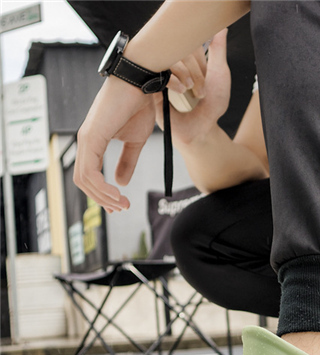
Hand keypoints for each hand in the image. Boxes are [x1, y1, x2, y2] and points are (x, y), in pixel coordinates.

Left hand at [74, 76, 155, 211]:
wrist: (140, 82)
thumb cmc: (138, 105)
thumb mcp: (136, 140)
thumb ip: (128, 161)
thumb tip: (120, 182)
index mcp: (93, 142)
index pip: (88, 175)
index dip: (102, 194)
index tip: (120, 204)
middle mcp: (85, 141)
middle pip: (83, 182)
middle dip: (103, 200)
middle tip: (122, 209)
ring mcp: (86, 139)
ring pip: (84, 180)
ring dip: (104, 197)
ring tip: (123, 203)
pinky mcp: (91, 137)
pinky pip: (90, 171)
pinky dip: (102, 187)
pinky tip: (117, 192)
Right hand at [155, 29, 230, 147]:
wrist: (201, 129)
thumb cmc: (212, 106)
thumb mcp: (220, 74)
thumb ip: (218, 50)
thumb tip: (221, 28)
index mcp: (187, 59)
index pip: (187, 42)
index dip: (200, 56)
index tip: (208, 74)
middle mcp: (173, 65)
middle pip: (178, 49)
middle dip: (194, 68)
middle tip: (202, 88)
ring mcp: (162, 74)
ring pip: (169, 58)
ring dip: (185, 74)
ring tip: (191, 91)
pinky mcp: (153, 87)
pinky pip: (157, 73)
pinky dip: (172, 80)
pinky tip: (181, 91)